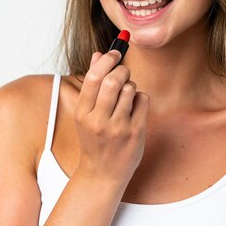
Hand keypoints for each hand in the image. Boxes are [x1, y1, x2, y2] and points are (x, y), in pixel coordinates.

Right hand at [74, 50, 149, 185]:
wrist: (102, 173)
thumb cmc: (95, 138)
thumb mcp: (86, 113)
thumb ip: (92, 83)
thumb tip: (99, 54)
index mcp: (83, 112)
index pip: (94, 77)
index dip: (107, 60)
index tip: (115, 53)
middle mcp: (98, 120)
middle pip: (113, 81)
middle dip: (122, 70)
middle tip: (123, 72)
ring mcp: (118, 128)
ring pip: (131, 89)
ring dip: (131, 86)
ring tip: (126, 96)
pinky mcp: (135, 132)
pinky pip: (143, 100)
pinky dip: (140, 98)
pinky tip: (134, 108)